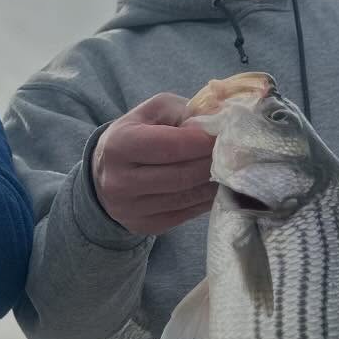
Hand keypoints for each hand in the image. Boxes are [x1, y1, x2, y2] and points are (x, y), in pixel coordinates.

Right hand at [92, 94, 216, 234]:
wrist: (105, 173)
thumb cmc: (137, 134)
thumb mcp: (153, 112)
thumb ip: (185, 113)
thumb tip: (220, 126)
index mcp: (120, 145)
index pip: (172, 146)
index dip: (203, 141)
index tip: (225, 135)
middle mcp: (120, 181)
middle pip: (182, 175)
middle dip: (213, 163)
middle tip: (233, 153)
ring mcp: (131, 209)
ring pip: (187, 197)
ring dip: (214, 182)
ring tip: (228, 168)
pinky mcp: (145, 226)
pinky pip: (186, 214)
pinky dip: (206, 199)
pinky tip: (215, 186)